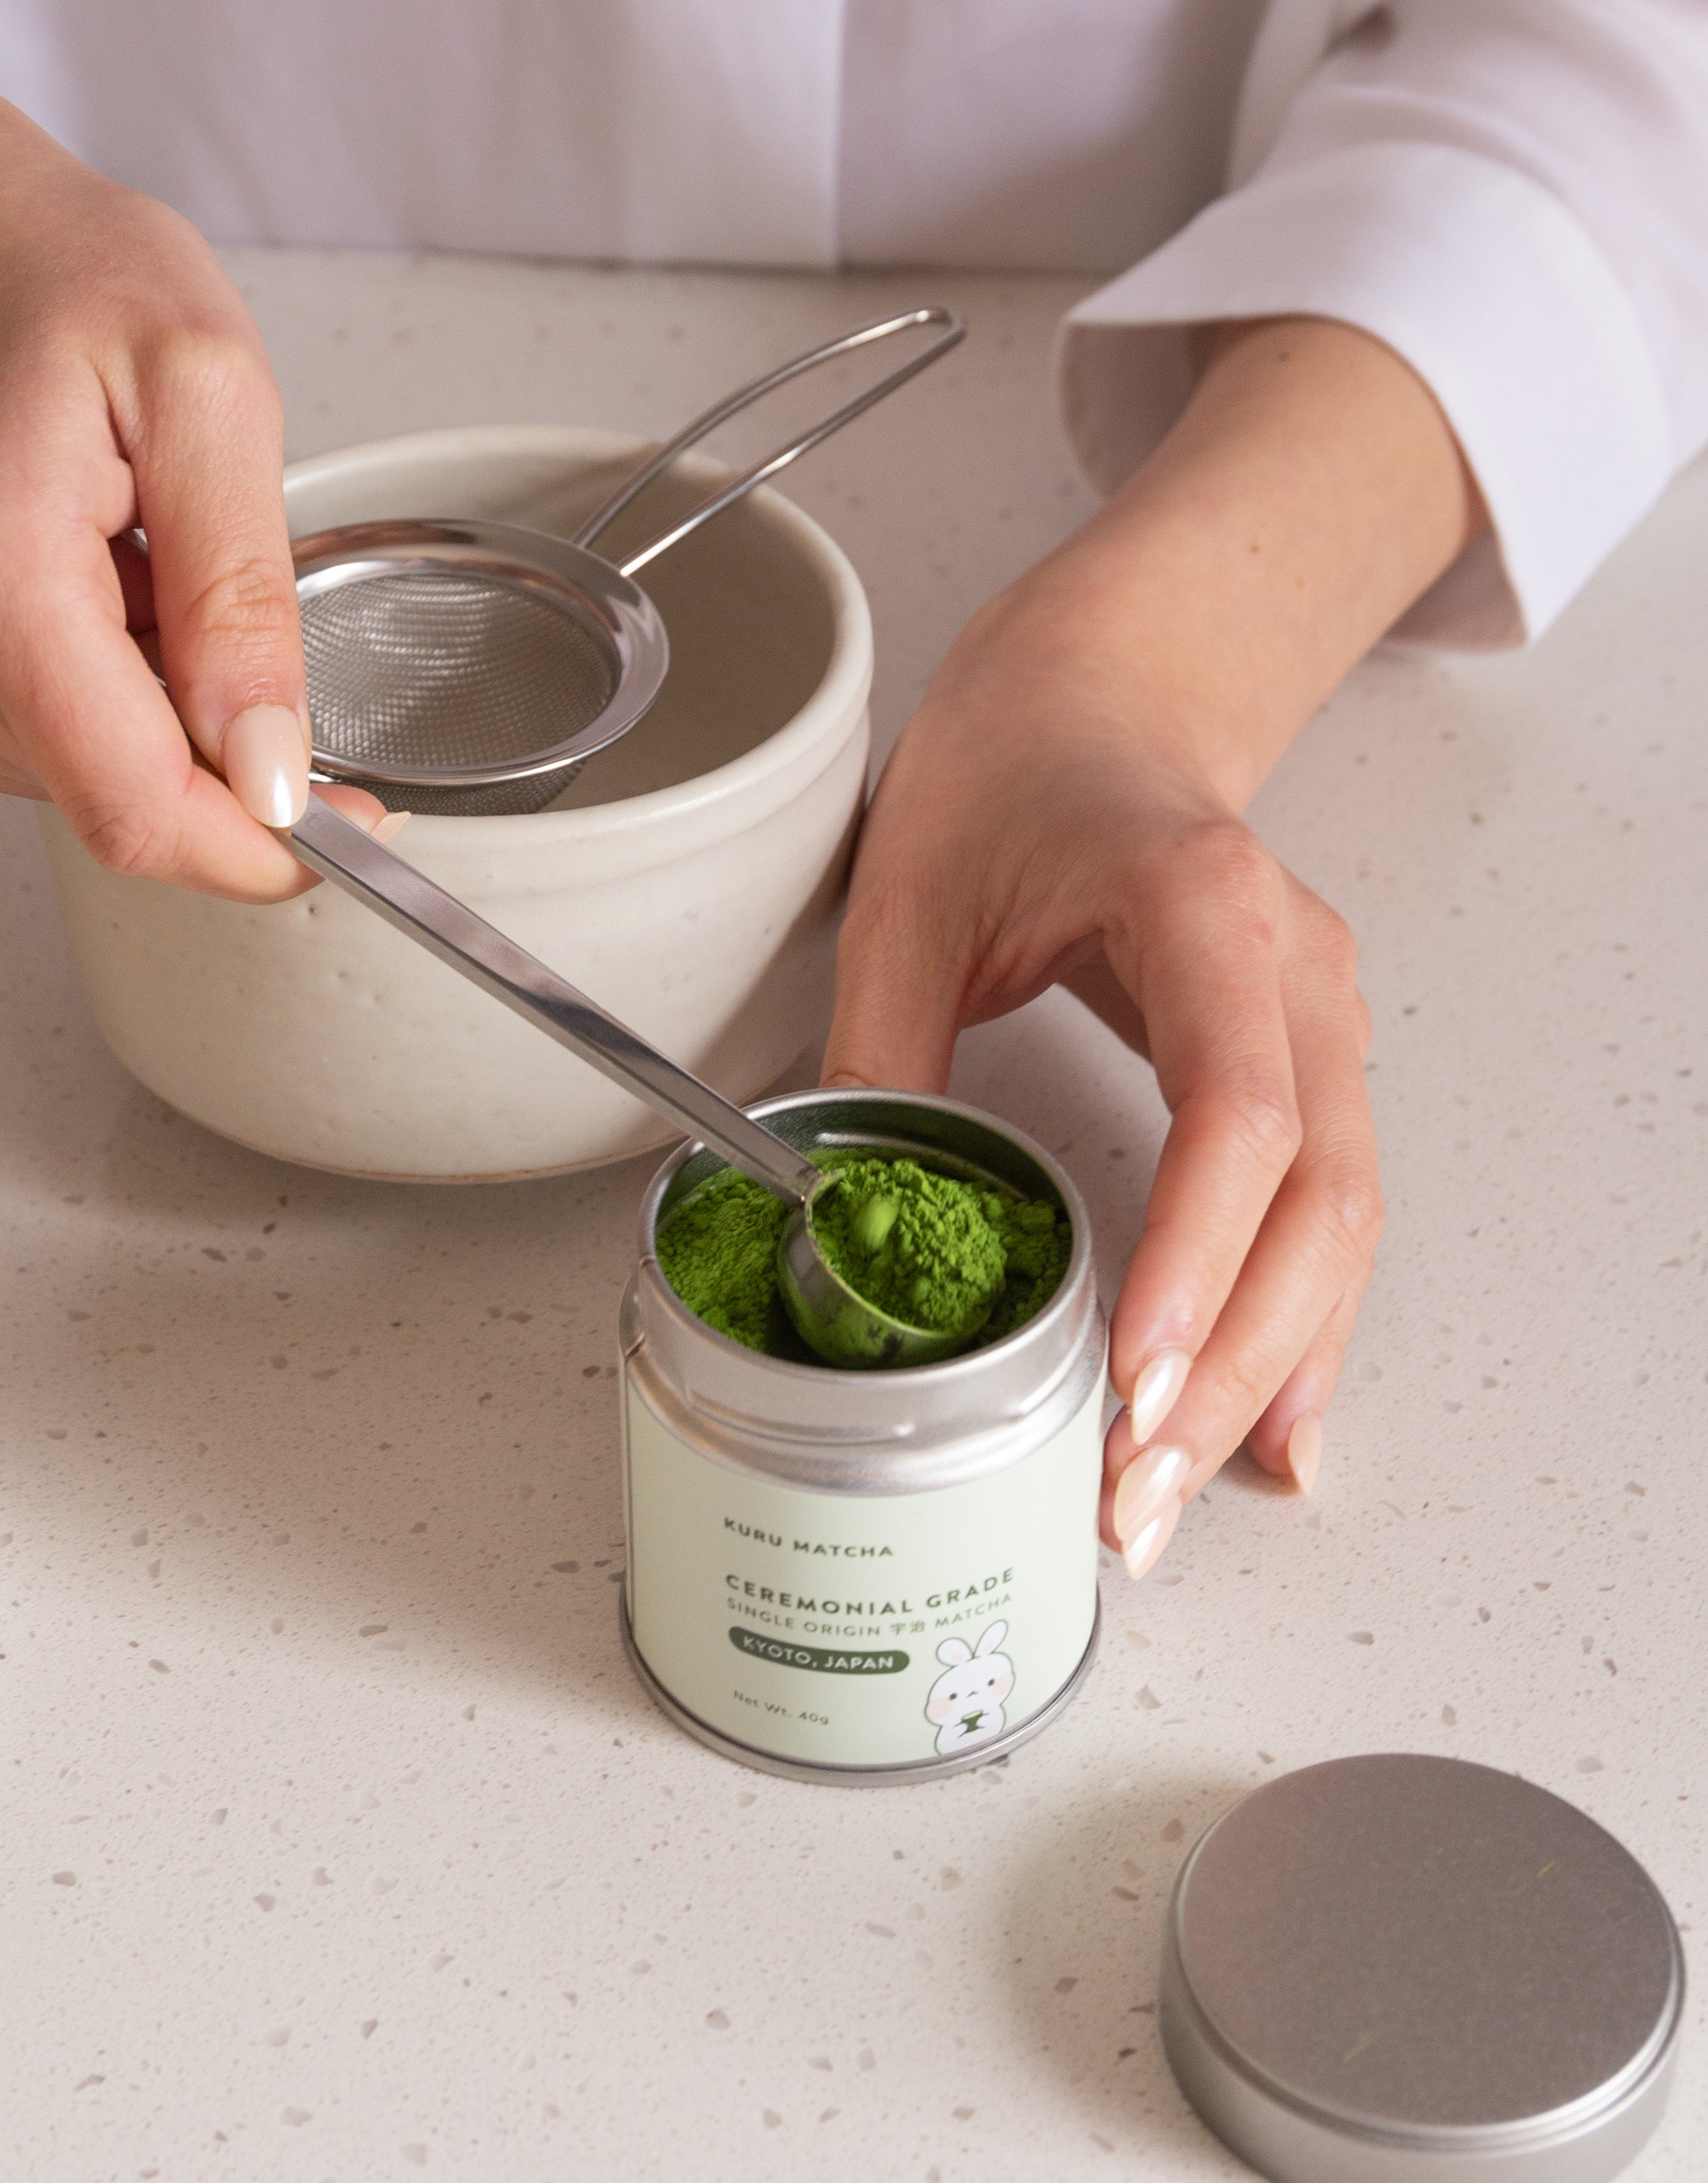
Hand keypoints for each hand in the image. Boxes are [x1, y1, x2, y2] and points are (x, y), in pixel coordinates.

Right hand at [0, 0, 353, 897]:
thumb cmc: (40, 270)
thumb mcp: (208, 388)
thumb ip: (245, 597)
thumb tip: (268, 773)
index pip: (129, 804)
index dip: (254, 849)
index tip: (351, 825)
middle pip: (107, 797)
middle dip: (201, 736)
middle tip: (200, 574)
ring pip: (69, 779)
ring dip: (141, 702)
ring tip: (120, 548)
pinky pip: (20, 744)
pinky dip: (82, 686)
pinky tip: (68, 572)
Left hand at [825, 650, 1375, 1570]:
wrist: (1105, 691)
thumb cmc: (1016, 763)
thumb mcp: (910, 893)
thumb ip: (879, 1051)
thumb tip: (841, 1222)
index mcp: (1203, 907)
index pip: (1235, 1111)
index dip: (1196, 1254)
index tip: (1133, 1372)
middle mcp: (1295, 971)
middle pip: (1313, 1200)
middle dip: (1230, 1364)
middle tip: (1137, 1488)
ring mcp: (1322, 1019)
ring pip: (1340, 1224)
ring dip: (1270, 1369)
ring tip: (1178, 1492)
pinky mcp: (1314, 1064)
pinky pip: (1333, 1214)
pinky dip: (1302, 1326)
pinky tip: (1263, 1424)